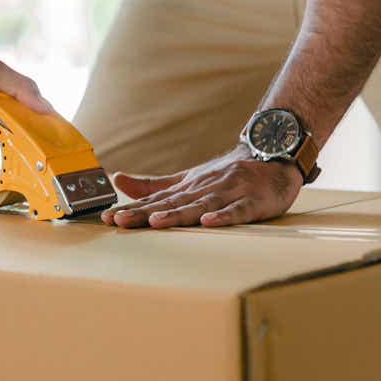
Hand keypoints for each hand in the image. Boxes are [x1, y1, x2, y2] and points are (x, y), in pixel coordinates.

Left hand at [101, 145, 302, 228]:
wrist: (272, 159)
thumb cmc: (225, 175)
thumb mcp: (186, 179)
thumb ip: (153, 185)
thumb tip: (117, 179)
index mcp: (187, 187)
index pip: (155, 200)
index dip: (132, 208)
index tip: (108, 217)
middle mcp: (203, 189)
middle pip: (171, 203)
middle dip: (145, 213)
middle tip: (121, 220)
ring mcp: (228, 194)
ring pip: (199, 205)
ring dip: (178, 214)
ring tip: (156, 221)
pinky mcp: (252, 202)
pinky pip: (237, 210)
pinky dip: (223, 216)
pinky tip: (209, 221)